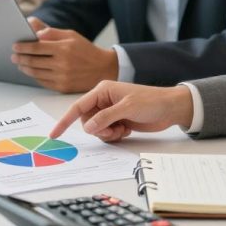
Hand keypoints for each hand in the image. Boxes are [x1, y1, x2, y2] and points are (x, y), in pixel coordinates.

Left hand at [10, 17, 117, 92]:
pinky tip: (31, 70)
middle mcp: (62, 64)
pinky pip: (42, 82)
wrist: (103, 69)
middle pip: (33, 61)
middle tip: (13, 55)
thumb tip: (32, 26)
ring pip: (35, 73)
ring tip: (19, 63)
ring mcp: (62, 77)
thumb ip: (50, 31)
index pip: (36, 47)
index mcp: (63, 48)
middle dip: (20, 58)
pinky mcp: (62, 87)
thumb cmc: (85, 49)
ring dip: (24, 67)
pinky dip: (34, 76)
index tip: (15, 45)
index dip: (23, 46)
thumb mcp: (70, 35)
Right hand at [49, 80, 193, 141]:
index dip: (65, 120)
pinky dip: (115, 135)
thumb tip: (88, 127)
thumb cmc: (151, 101)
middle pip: (87, 121)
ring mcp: (111, 112)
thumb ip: (105, 117)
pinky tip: (127, 129)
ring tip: (123, 129)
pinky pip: (107, 133)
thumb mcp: (127, 108)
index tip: (55, 134)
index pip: (78, 107)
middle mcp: (104, 101)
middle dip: (98, 129)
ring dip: (107, 133)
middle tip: (114, 130)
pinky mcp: (118, 121)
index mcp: (102, 91)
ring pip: (96, 129)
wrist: (171, 108)